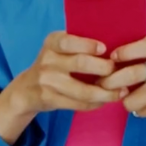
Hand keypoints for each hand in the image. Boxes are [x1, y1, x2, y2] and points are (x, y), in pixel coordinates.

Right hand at [8, 31, 123, 115]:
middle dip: (104, 69)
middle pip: (80, 63)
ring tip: (120, 92)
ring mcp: (47, 81)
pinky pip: (78, 104)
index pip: (69, 41)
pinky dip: (95, 104)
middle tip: (119, 72)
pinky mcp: (50, 99)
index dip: (88, 45)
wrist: (26, 89)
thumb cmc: (52, 64)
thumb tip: (114, 46)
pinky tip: (105, 101)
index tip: (105, 49)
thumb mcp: (57, 49)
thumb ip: (77, 45)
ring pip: (82, 90)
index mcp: (52, 42)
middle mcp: (47, 60)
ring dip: (105, 93)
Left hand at [96, 36, 145, 126]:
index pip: (145, 46)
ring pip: (134, 97)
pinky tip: (140, 106)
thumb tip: (100, 61)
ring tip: (123, 98)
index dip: (126, 51)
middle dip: (111, 81)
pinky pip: (142, 110)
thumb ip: (133, 56)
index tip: (112, 58)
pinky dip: (137, 110)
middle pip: (133, 73)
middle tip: (101, 84)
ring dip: (124, 100)